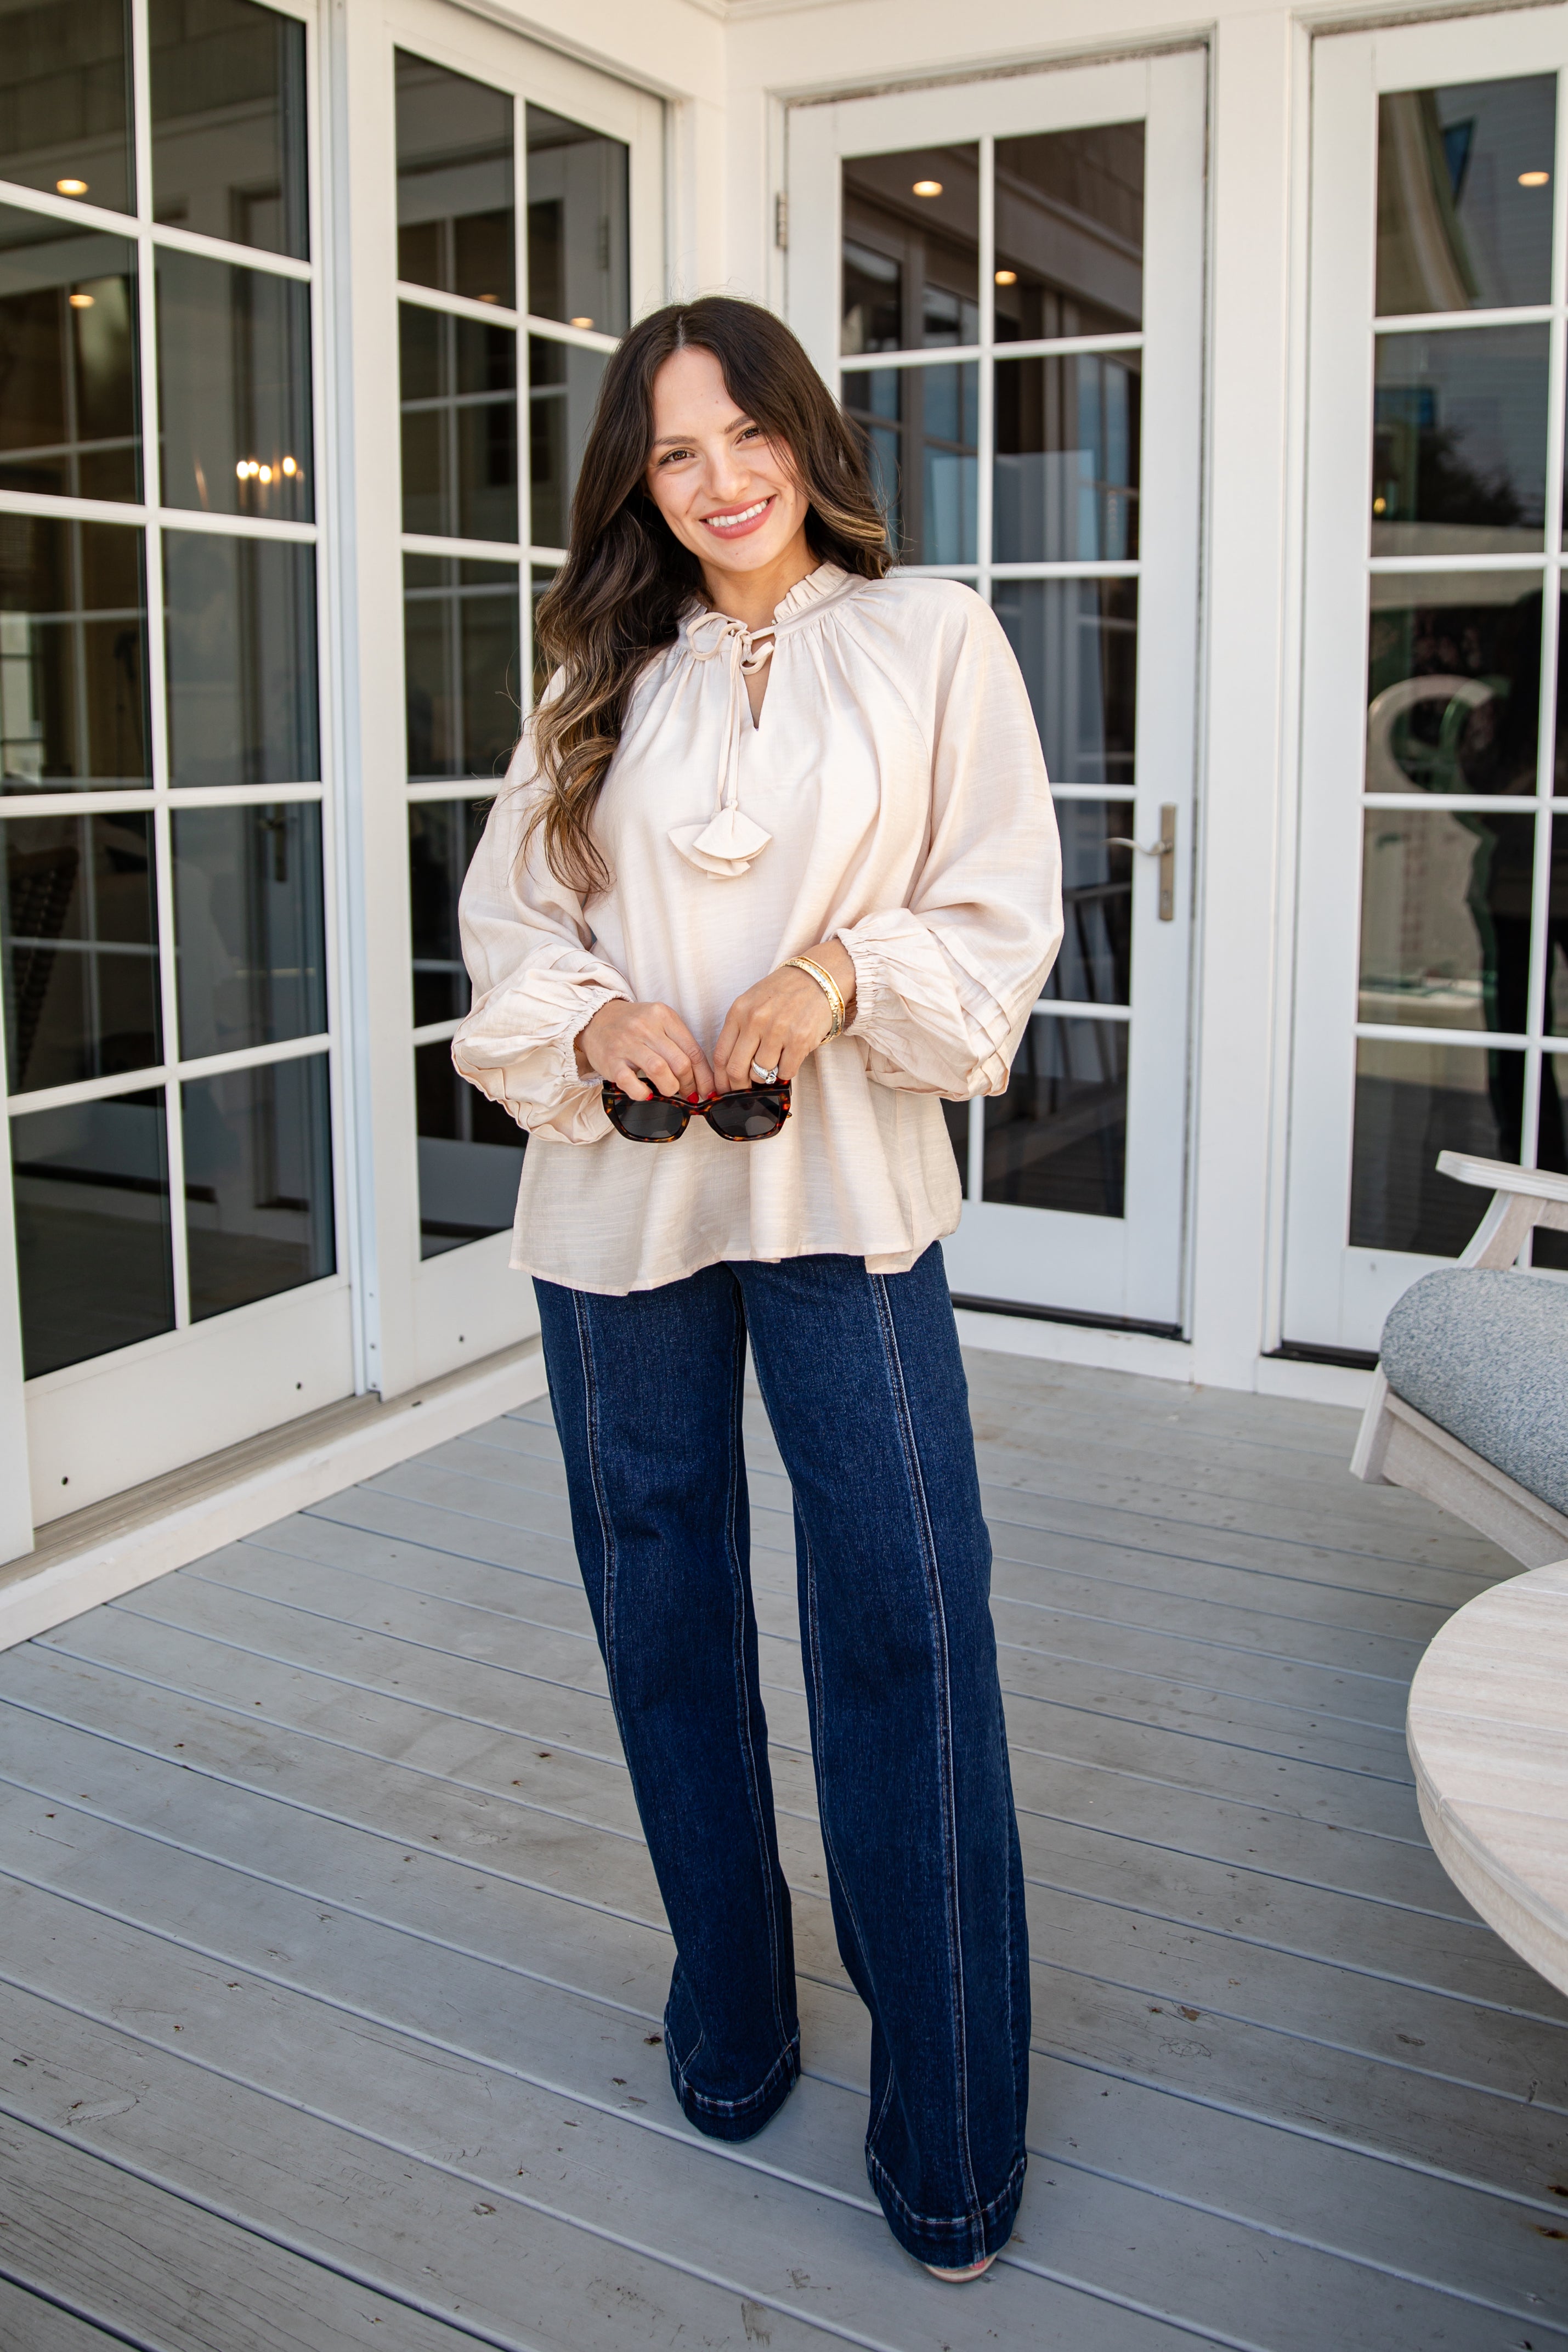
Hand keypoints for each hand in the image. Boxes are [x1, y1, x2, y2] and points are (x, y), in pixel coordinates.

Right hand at [576, 1000, 715, 1101]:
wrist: (595, 1018)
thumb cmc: (633, 1025)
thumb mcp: (659, 1023)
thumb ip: (679, 1045)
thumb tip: (702, 1079)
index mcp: (663, 1016)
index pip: (693, 1050)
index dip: (704, 1075)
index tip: (707, 1090)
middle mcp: (646, 1027)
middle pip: (680, 1062)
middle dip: (689, 1084)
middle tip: (688, 1093)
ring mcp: (627, 1044)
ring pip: (659, 1071)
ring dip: (670, 1088)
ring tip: (669, 1091)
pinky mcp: (611, 1061)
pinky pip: (631, 1083)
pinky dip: (643, 1093)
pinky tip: (646, 1093)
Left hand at [712, 941, 856, 1092]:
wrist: (818, 977)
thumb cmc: (783, 993)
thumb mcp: (752, 1003)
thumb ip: (739, 1031)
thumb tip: (730, 1070)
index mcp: (739, 1011)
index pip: (721, 1055)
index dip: (722, 1079)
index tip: (725, 1089)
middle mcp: (755, 1020)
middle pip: (737, 1070)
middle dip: (740, 1086)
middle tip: (746, 1089)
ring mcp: (777, 1030)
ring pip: (761, 1074)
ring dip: (767, 1076)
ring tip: (774, 1063)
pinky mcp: (800, 1040)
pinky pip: (786, 1072)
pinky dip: (786, 1072)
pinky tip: (789, 1058)